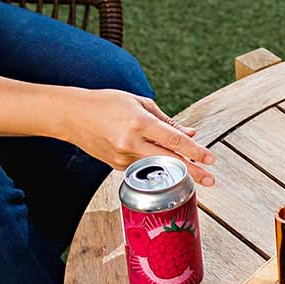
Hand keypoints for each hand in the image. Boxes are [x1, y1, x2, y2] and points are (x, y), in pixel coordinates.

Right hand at [64, 90, 216, 184]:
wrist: (73, 116)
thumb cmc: (107, 103)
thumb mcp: (139, 103)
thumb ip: (166, 120)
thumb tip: (189, 134)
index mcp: (139, 123)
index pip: (173, 140)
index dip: (194, 151)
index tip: (211, 159)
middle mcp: (131, 143)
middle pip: (169, 161)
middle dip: (193, 172)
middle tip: (212, 180)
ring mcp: (122, 157)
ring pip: (156, 167)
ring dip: (175, 170)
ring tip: (194, 175)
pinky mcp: (115, 166)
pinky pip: (141, 166)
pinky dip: (153, 164)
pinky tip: (156, 160)